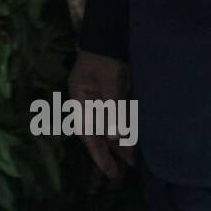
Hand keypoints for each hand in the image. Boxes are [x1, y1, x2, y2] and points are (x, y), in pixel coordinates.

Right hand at [67, 49, 135, 181]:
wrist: (111, 35)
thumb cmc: (105, 57)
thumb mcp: (109, 82)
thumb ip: (112, 110)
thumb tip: (115, 138)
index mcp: (79, 100)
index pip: (87, 133)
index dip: (97, 153)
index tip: (107, 171)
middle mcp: (87, 103)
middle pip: (96, 133)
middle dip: (107, 153)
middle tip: (117, 175)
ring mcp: (99, 100)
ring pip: (107, 128)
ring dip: (117, 144)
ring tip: (130, 162)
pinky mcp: (112, 96)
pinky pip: (117, 119)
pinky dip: (123, 131)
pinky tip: (131, 142)